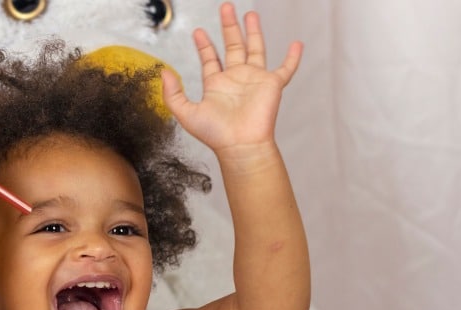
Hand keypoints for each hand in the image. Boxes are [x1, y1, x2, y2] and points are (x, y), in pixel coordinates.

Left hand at [162, 2, 301, 154]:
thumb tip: (164, 72)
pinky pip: (286, 68)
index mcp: (217, 84)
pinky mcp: (272, 84)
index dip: (204, 45)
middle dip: (229, 27)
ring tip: (250, 14)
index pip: (210, 59)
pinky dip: (293, 57)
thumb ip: (172, 94)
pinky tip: (296, 44)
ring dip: (253, 31)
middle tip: (226, 7)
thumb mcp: (185, 113)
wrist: (240, 145)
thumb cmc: (215, 134)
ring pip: (256, 49)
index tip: (198, 31)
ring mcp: (255, 80)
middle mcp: (236, 79)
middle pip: (233, 46)